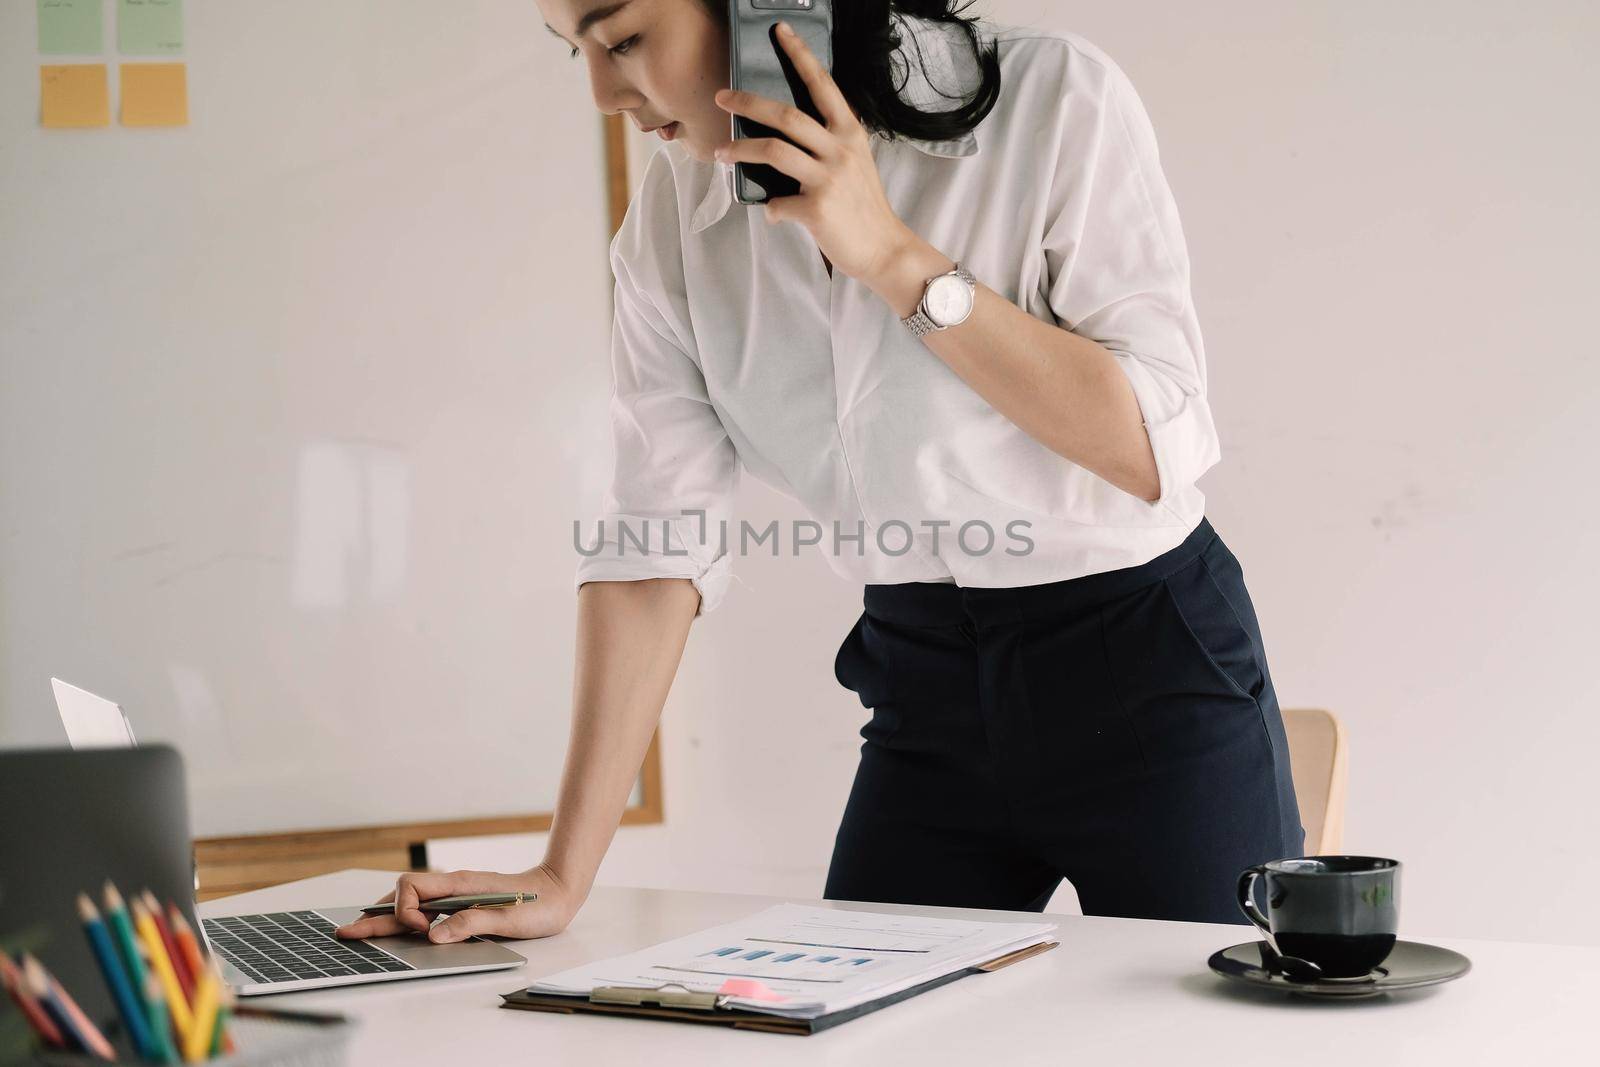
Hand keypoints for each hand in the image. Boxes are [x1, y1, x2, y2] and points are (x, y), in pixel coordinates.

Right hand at [332, 864, 578, 943]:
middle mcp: (453, 886)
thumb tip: (434, 934)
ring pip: (411, 900)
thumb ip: (472, 922)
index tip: (421, 930)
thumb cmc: (539, 904)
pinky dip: (405, 916)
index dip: (406, 910)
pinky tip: (396, 926)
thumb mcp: (510, 918)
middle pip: (403, 895)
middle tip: (347, 932)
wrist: (559, 890)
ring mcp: (456, 894)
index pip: (412, 887)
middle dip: (375, 915)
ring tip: (361, 929)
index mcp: (460, 884)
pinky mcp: (463, 904)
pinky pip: (426, 907)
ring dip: (386, 915)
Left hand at [713, 20, 914, 283]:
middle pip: (786, 115)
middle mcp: (840, 149)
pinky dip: (770, 209)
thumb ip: (827, 147)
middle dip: (748, 102)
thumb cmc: (864, 208)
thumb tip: (786, 143)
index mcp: (850, 133)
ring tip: (719, 152)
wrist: (884, 249)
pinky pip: (777, 203)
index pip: (822, 85)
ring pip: (773, 151)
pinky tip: (774, 213)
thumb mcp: (855, 164)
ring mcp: (828, 178)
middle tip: (722, 97)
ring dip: (740, 150)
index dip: (800, 56)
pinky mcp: (816, 208)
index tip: (780, 32)